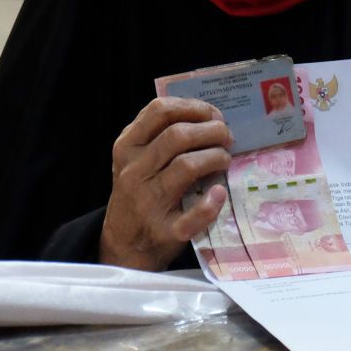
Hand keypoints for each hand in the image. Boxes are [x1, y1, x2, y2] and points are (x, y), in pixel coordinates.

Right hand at [100, 98, 233, 270]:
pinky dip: (211, 203)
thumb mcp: (137, 158)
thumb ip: (161, 134)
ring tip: (225, 159)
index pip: (159, 111)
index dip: (194, 107)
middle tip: (227, 137)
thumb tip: (210, 115)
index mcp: (127, 147)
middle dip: (212, 130)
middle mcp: (134, 172)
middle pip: (179, 135)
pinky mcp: (165, 230)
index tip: (213, 114)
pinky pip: (192, 215)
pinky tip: (220, 193)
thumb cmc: (140, 191)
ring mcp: (147, 202)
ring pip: (187, 165)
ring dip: (216, 157)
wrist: (124, 243)